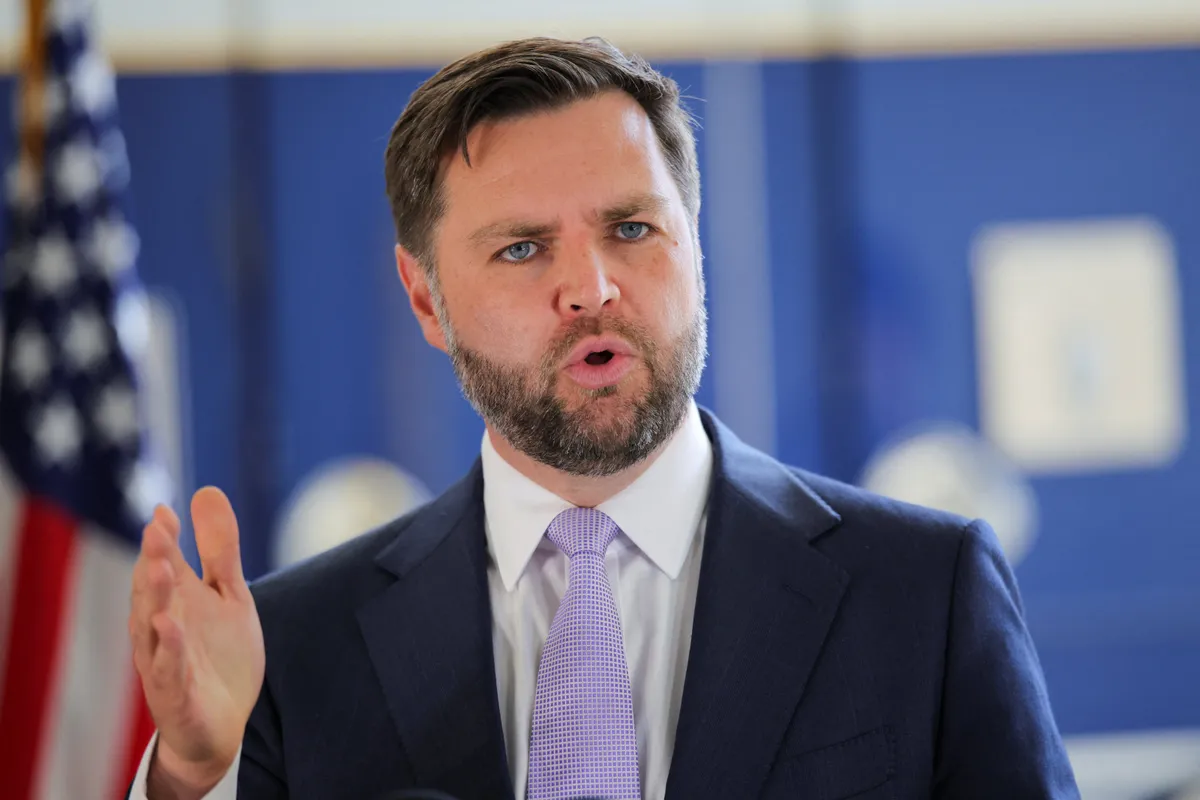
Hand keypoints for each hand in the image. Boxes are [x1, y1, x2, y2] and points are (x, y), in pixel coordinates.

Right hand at [129, 487, 264, 797]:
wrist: (221, 723)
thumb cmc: (219, 654)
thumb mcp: (229, 594)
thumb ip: (219, 548)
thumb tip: (206, 490)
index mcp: (176, 600)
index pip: (165, 563)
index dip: (164, 537)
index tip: (165, 510)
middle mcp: (162, 627)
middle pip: (154, 590)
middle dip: (154, 560)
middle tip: (158, 529)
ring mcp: (165, 661)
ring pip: (152, 628)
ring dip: (156, 598)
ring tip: (161, 568)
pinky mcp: (175, 694)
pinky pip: (167, 670)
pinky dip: (168, 649)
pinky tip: (170, 626)